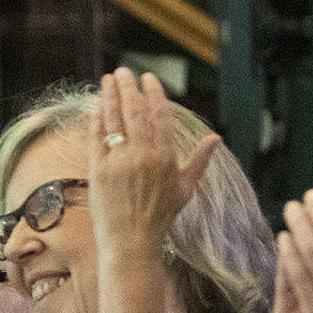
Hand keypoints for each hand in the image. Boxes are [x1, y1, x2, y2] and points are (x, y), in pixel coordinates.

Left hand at [89, 68, 219, 254]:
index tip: (148, 78)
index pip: (159, 114)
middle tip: (123, 71)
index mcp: (164, 157)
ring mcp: (118, 161)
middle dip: (128, 87)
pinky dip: (96, 118)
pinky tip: (97, 105)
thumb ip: (200, 160)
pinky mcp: (98, 169)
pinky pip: (96, 137)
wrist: (131, 241)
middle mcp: (141, 155)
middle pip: (133, 111)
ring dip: (110, 95)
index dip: (153, 92)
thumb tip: (216, 138)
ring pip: (113, 119)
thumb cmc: (160, 216)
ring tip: (108, 80)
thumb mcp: (185, 188)